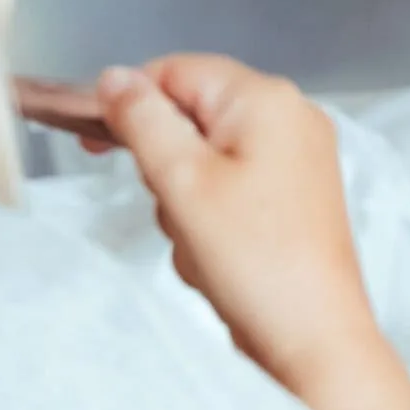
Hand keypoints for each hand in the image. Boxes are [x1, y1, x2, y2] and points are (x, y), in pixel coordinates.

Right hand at [96, 55, 409, 409]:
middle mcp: (290, 117)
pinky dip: (210, 220)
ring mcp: (297, 158)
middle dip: (164, 166)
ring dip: (184, 201)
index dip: (130, 104)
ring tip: (203, 243)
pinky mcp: (294, 198)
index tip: (96, 143)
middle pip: (190, 116)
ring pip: (203, 160)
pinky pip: (228, 191)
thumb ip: (141, 119)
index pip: (175, 71)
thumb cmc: (257, 263)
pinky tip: (219, 257)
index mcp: (266, 99)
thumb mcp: (181, 180)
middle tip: (176, 209)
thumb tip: (114, 77)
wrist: (313, 338)